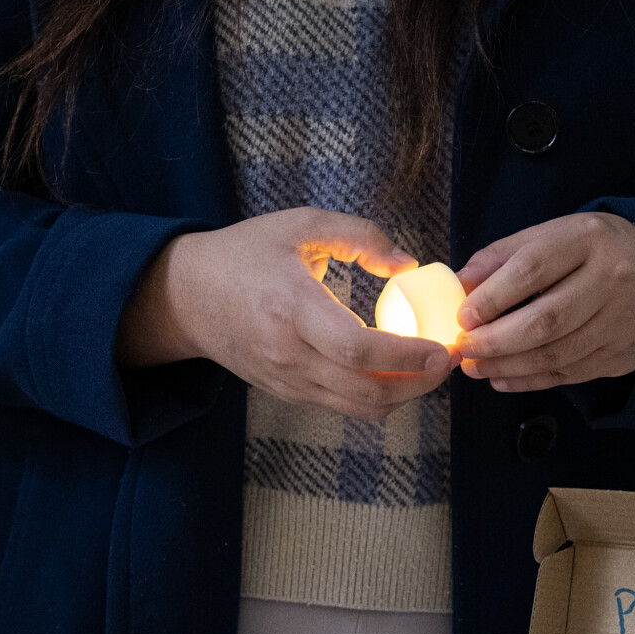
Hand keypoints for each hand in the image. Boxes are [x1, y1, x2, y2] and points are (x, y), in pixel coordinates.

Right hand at [118, 207, 452, 420]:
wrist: (185, 297)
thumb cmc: (243, 254)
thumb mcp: (300, 225)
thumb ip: (359, 236)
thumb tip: (408, 264)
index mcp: (292, 308)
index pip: (357, 351)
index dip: (407, 356)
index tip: (442, 348)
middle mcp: (289, 354)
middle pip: (366, 392)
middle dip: (419, 384)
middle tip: (449, 360)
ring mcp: (286, 380)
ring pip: (358, 408)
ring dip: (403, 395)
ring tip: (428, 368)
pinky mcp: (287, 393)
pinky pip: (341, 406)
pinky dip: (376, 396)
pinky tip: (394, 371)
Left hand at [455, 211, 634, 392]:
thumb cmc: (588, 251)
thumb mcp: (549, 236)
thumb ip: (501, 258)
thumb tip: (457, 287)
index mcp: (587, 239)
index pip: (533, 270)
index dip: (492, 298)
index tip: (463, 317)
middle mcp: (612, 278)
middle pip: (546, 320)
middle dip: (496, 341)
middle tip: (464, 349)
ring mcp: (621, 319)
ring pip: (557, 354)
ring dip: (508, 366)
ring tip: (475, 367)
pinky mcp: (623, 352)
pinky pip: (570, 374)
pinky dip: (530, 381)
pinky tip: (502, 379)